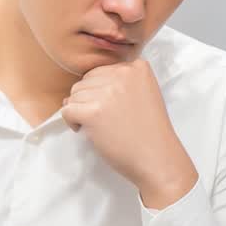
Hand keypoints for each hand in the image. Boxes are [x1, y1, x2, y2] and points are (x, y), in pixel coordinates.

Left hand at [61, 59, 198, 209]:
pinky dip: (72, 121)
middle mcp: (122, 74)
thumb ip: (118, 85)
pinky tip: (88, 130)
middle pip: (85, 81)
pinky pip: (67, 110)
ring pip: (74, 95)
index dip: (100, 93)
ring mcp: (107, 92)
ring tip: (99, 126)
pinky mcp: (94, 112)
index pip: (100, 72)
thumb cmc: (149, 132)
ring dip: (80, 111)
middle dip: (88, 100)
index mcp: (137, 67)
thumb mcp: (143, 94)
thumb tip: (72, 93)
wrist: (157, 158)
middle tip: (105, 120)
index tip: (113, 110)